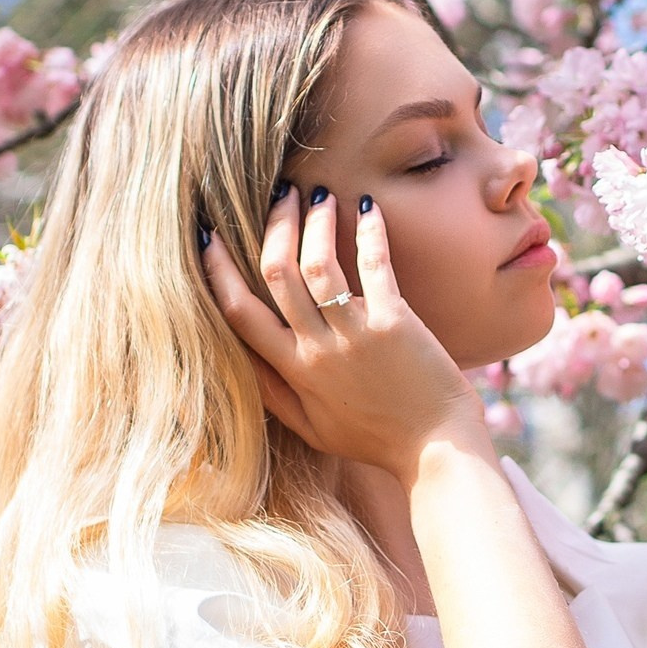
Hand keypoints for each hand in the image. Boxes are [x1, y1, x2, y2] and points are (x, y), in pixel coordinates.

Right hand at [202, 188, 485, 483]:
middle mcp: (317, 350)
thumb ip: (275, 395)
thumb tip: (241, 362)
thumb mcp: (313, 428)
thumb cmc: (377, 439)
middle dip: (273, 226)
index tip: (208, 238)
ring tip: (320, 195)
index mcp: (294, 372)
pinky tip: (368, 208)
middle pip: (275, 274)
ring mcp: (355, 335)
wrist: (438, 452)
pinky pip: (373, 266)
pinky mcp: (395, 323)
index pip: (239, 313)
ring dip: (314, 221)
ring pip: (317, 264)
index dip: (217, 271)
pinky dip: (369, 232)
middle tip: (279, 195)